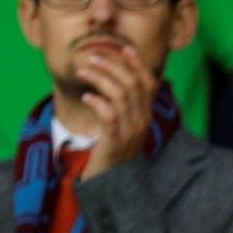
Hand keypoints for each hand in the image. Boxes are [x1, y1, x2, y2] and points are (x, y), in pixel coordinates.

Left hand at [80, 42, 156, 178]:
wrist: (111, 184)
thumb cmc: (112, 152)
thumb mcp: (123, 126)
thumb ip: (123, 105)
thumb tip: (114, 79)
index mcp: (146, 115)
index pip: (149, 83)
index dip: (138, 63)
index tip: (123, 48)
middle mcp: (142, 122)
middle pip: (132, 84)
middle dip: (111, 65)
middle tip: (92, 57)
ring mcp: (130, 132)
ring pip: (120, 95)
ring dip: (99, 78)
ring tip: (83, 71)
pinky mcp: (114, 142)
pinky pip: (109, 115)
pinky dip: (97, 101)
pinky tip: (86, 97)